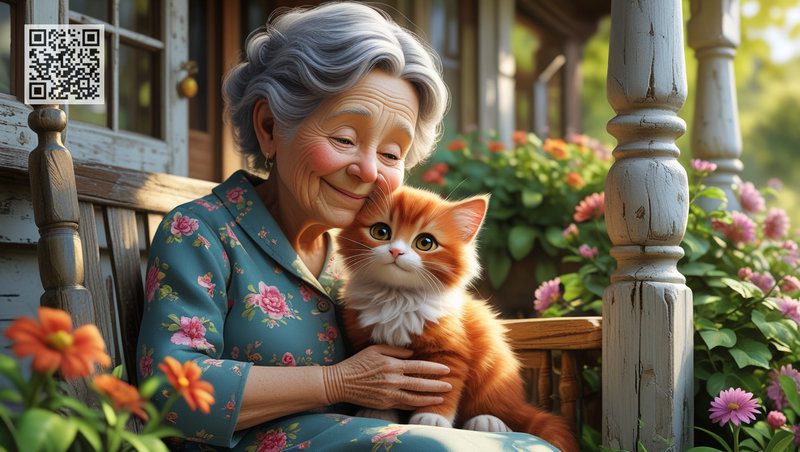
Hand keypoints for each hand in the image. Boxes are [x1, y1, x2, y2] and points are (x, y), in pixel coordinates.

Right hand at [322, 345, 450, 409]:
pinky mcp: (385, 404)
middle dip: (437, 385)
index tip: (446, 369)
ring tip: (442, 398)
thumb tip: (411, 354)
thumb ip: (395, 350)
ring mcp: (390, 394)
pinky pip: (404, 405)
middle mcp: (393, 380)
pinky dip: (416, 405)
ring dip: (430, 398)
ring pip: (415, 397)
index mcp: (393, 365)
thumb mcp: (375, 349)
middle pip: (421, 383)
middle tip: (450, 386)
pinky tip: (424, 404)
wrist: (341, 382)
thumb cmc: (358, 363)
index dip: (434, 368)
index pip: (419, 366)